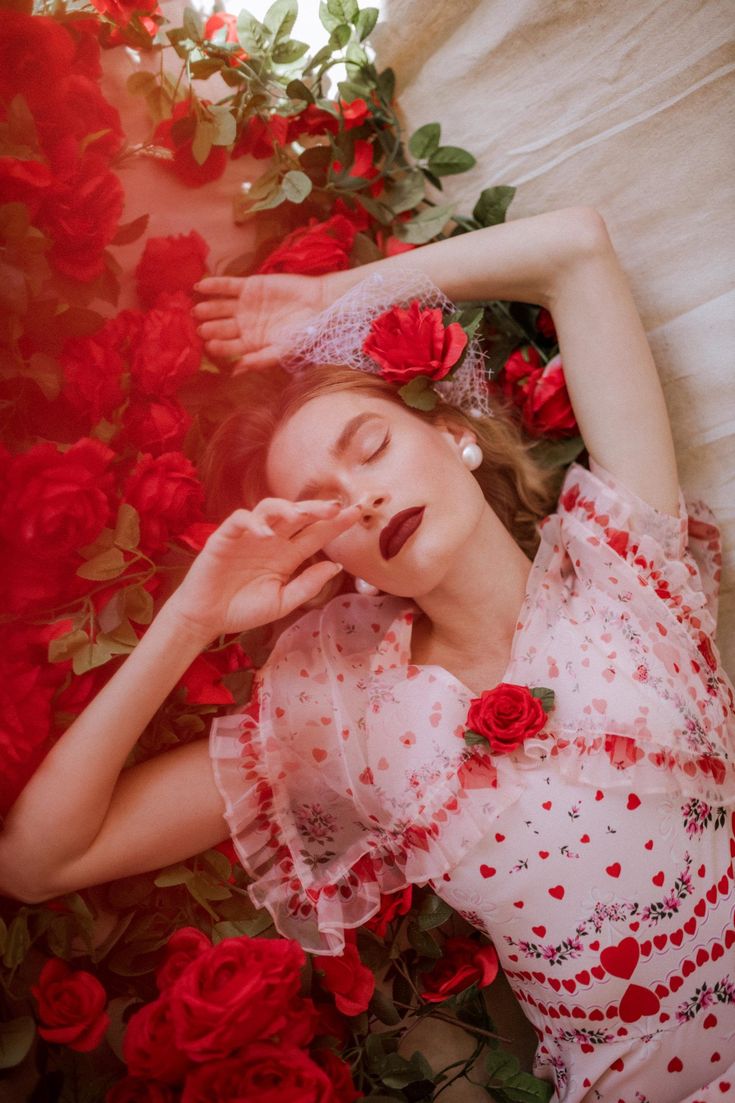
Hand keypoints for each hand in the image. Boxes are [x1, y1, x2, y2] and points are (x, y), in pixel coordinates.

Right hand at [167, 498, 358, 642]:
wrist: (207, 619)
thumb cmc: (244, 610)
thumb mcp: (282, 603)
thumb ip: (307, 585)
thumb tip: (336, 566)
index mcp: (287, 555)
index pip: (316, 534)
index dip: (335, 524)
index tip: (357, 514)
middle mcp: (272, 540)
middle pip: (297, 515)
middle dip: (317, 509)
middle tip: (336, 507)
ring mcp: (249, 536)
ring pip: (270, 509)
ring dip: (286, 509)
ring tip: (300, 515)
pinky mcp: (225, 537)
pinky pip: (240, 521)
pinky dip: (253, 523)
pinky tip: (265, 534)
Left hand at [192, 272, 338, 371]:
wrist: (319, 305)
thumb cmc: (304, 333)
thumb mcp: (282, 351)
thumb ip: (259, 361)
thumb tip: (234, 373)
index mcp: (250, 342)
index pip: (228, 347)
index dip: (218, 347)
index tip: (209, 347)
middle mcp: (243, 324)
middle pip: (220, 327)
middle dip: (208, 328)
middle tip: (198, 329)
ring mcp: (244, 305)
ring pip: (219, 307)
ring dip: (207, 309)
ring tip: (196, 311)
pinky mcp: (249, 286)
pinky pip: (227, 286)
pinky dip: (213, 286)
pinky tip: (199, 287)